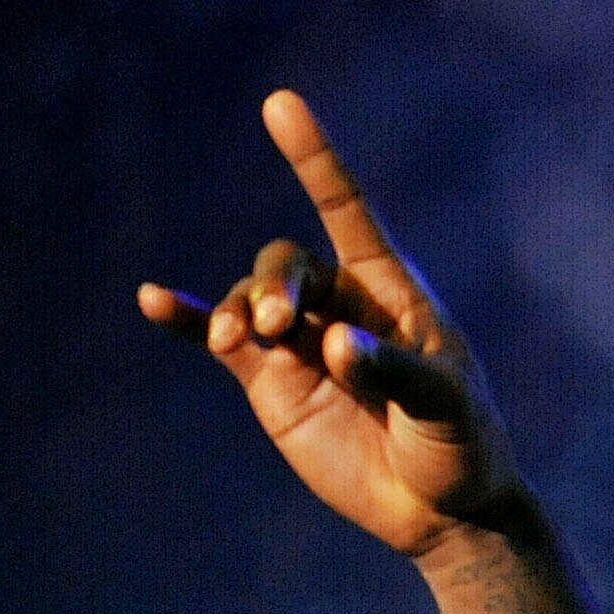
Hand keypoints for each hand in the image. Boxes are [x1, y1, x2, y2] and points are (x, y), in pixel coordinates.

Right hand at [136, 90, 518, 556]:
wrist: (441, 510)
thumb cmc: (461, 446)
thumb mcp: (446, 407)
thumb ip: (394, 372)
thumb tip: (334, 345)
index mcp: (391, 292)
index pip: (348, 210)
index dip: (314, 158)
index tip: (280, 103)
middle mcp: (340, 306)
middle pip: (286, 262)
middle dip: (274, 283)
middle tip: (278, 326)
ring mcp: (301, 342)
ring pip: (250, 296)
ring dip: (235, 309)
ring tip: (235, 339)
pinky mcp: (274, 383)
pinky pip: (218, 340)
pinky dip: (186, 319)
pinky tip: (152, 302)